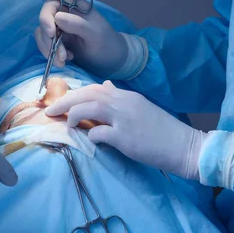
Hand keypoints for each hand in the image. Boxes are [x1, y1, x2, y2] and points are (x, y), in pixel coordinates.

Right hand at [34, 0, 127, 77]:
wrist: (112, 60)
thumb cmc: (107, 43)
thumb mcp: (95, 33)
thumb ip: (78, 24)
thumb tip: (57, 17)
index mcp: (74, 7)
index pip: (51, 5)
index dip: (46, 18)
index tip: (51, 33)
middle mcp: (64, 15)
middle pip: (44, 22)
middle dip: (49, 40)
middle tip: (61, 56)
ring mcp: (60, 29)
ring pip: (43, 35)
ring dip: (49, 49)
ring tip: (63, 61)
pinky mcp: (58, 42)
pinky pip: (46, 45)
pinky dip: (51, 54)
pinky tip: (65, 60)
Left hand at [45, 80, 206, 179]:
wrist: (184, 145)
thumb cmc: (162, 130)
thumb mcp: (141, 107)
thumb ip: (121, 97)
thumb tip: (106, 86)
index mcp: (126, 95)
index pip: (94, 89)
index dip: (74, 94)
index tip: (61, 102)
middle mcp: (123, 102)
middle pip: (86, 94)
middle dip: (64, 101)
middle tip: (49, 110)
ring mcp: (124, 119)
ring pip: (88, 108)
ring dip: (72, 115)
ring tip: (67, 124)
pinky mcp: (125, 137)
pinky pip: (98, 133)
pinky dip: (89, 135)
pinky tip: (89, 140)